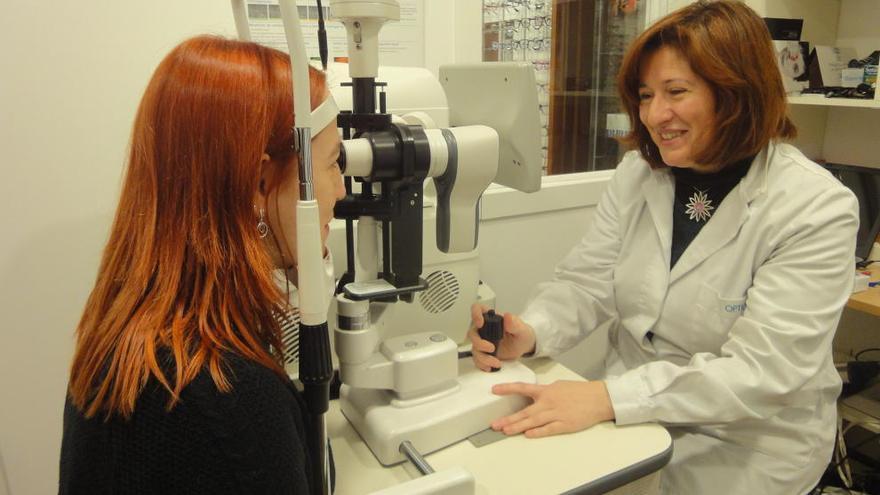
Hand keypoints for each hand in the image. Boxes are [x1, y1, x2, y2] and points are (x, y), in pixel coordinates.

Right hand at [468, 304, 535, 371]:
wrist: (524, 346)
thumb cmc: (522, 333)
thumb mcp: (522, 328)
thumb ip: (515, 323)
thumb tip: (508, 316)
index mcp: (492, 318)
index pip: (478, 309)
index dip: (475, 314)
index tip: (480, 323)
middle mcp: (485, 329)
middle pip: (472, 333)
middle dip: (479, 343)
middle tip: (491, 348)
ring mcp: (483, 341)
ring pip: (474, 348)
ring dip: (483, 357)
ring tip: (496, 362)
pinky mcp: (484, 353)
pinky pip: (477, 359)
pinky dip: (482, 364)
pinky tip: (491, 366)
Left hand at [490, 380, 614, 437]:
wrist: (599, 398)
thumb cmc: (580, 391)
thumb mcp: (559, 386)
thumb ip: (545, 392)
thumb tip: (534, 396)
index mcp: (546, 390)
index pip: (523, 388)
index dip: (507, 389)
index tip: (494, 390)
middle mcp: (548, 402)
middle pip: (525, 412)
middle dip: (509, 419)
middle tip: (496, 424)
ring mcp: (556, 414)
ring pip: (533, 422)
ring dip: (518, 427)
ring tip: (506, 431)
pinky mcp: (564, 424)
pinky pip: (548, 429)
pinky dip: (538, 432)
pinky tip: (528, 435)